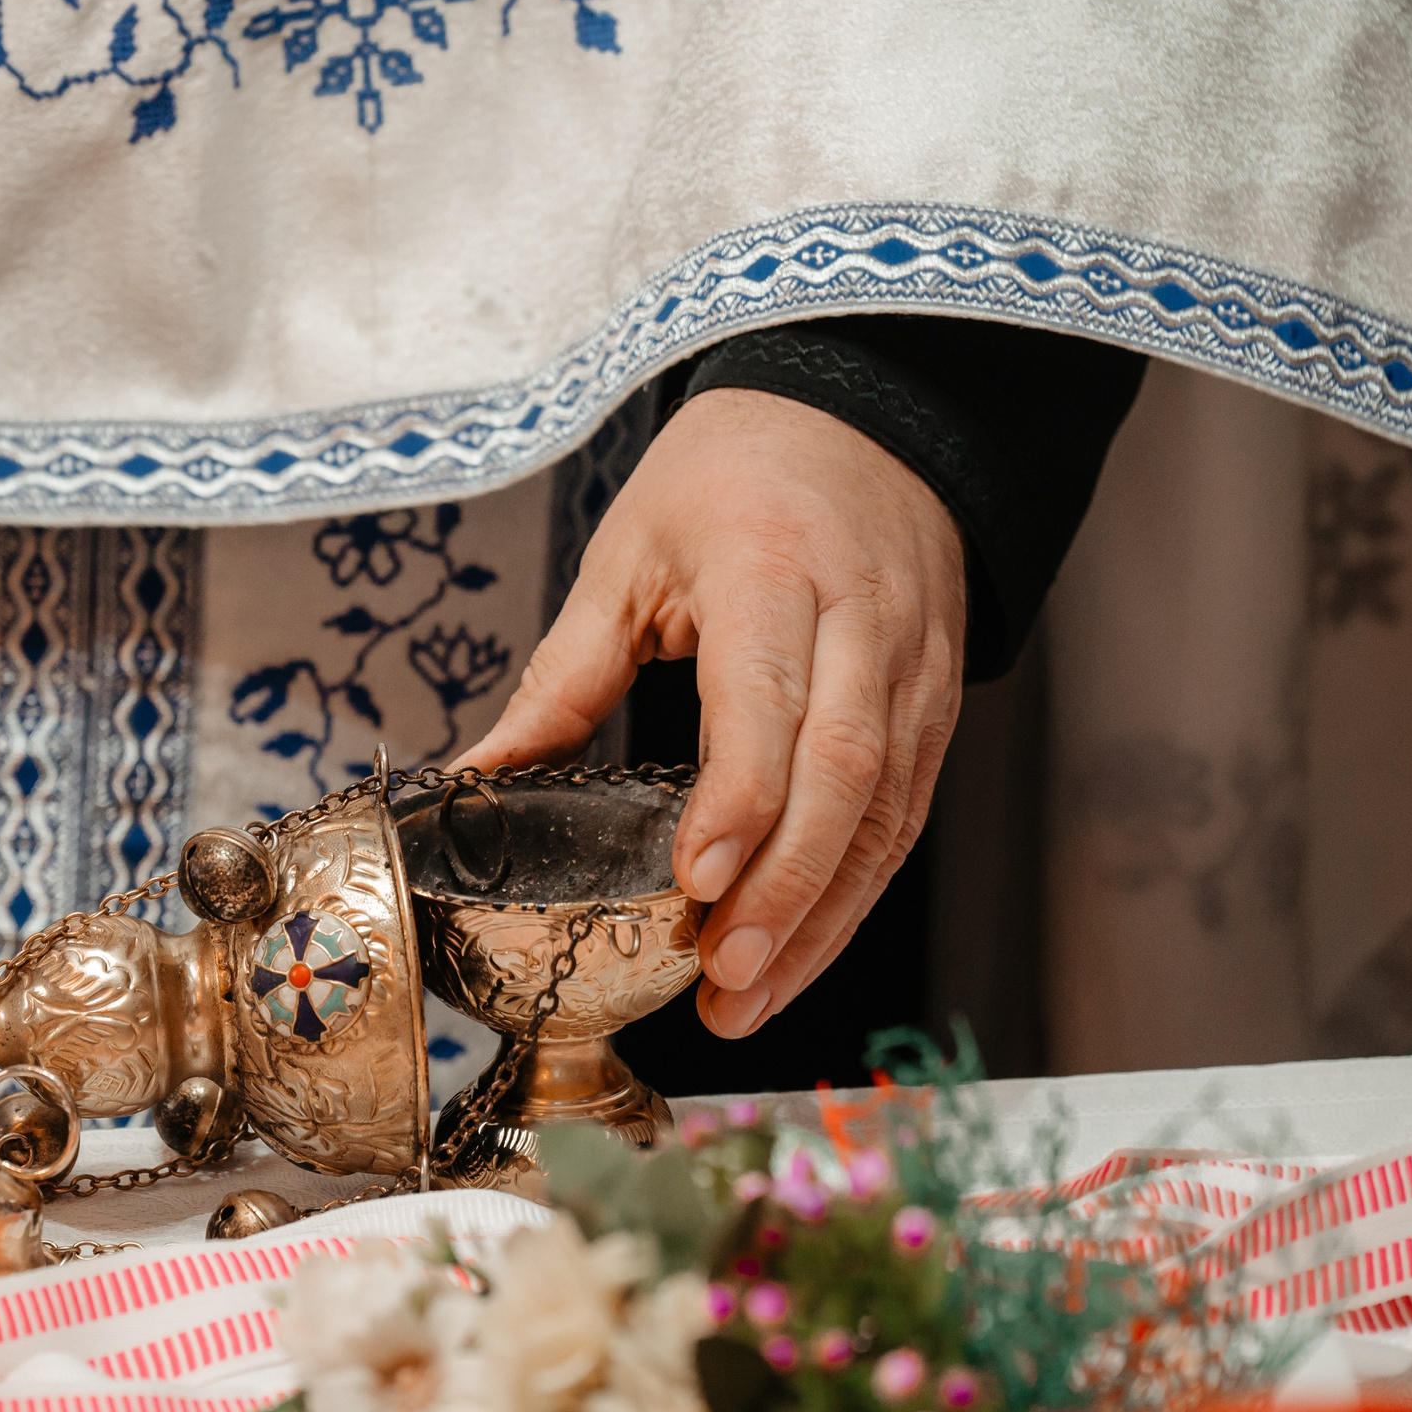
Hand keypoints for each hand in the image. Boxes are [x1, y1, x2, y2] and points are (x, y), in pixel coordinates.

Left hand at [456, 387, 964, 1038]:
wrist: (867, 412)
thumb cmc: (731, 474)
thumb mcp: (627, 552)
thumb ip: (561, 677)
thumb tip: (474, 778)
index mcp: (771, 569)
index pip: (770, 702)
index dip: (743, 801)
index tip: (697, 881)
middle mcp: (861, 621)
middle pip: (845, 774)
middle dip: (786, 891)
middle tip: (722, 978)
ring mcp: (914, 667)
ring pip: (887, 812)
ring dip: (823, 918)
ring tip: (746, 999)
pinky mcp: (938, 703)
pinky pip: (906, 813)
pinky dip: (855, 892)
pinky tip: (800, 950)